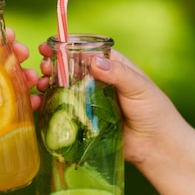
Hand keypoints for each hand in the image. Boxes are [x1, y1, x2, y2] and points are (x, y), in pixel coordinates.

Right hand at [38, 43, 186, 168]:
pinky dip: (48, 106)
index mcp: (110, 65)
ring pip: (61, 88)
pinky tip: (38, 105)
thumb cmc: (154, 111)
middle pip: (68, 68)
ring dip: (46, 84)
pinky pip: (62, 111)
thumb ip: (119, 74)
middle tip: (43, 67)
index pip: (84, 50)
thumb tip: (95, 61)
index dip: (65, 46)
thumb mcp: (139, 88)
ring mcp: (88, 101)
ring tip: (38, 85)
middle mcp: (96, 81)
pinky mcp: (83, 121)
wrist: (157, 148)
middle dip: (51, 65)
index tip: (50, 46)